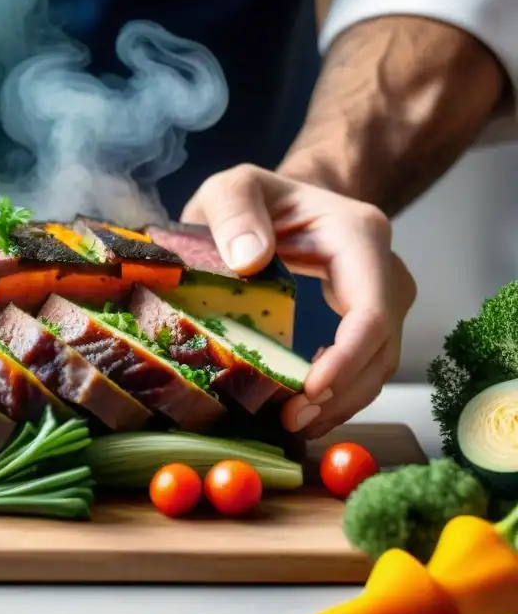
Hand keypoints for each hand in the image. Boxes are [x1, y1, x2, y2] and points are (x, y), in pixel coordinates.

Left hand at [181, 163, 416, 437]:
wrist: (276, 200)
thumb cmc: (253, 197)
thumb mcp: (231, 189)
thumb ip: (234, 212)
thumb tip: (250, 259)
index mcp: (357, 234)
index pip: (372, 306)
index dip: (348, 356)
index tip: (309, 390)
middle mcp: (382, 267)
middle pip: (383, 343)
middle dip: (343, 390)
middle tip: (293, 421)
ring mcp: (380, 295)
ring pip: (381, 361)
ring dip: (344, 401)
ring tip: (296, 425)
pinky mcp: (365, 318)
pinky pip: (366, 364)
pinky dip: (341, 394)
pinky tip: (307, 414)